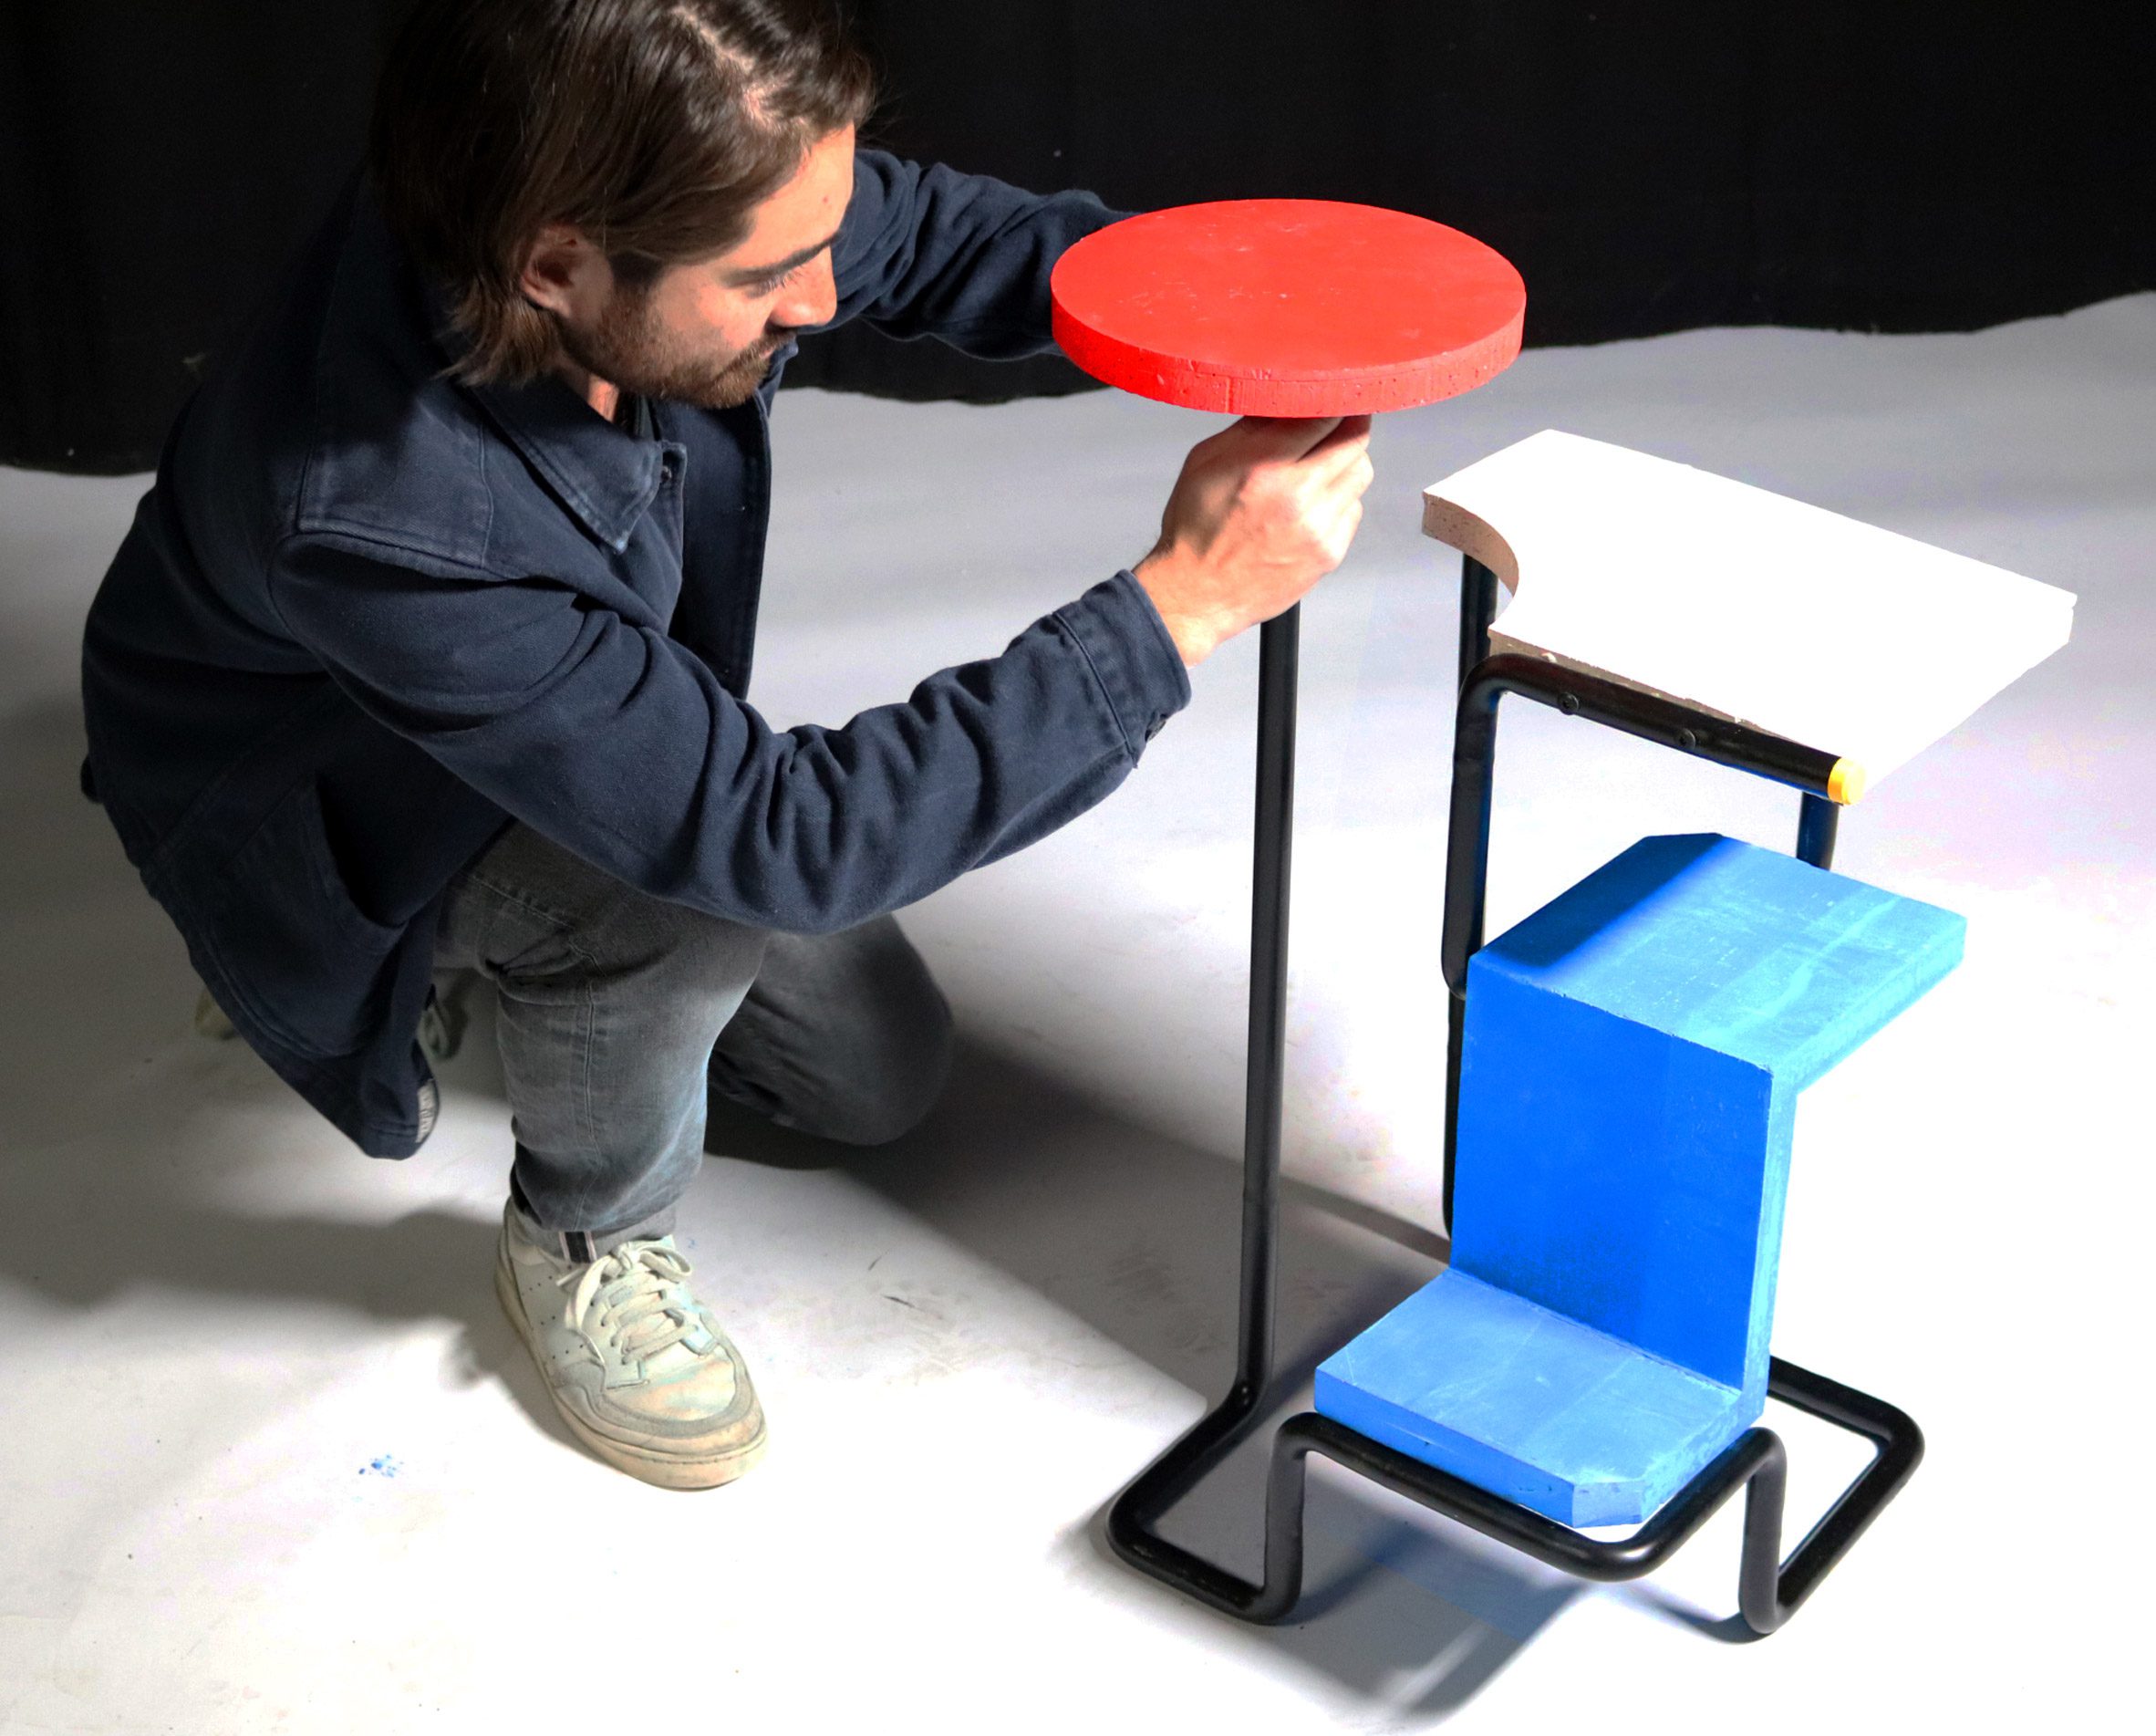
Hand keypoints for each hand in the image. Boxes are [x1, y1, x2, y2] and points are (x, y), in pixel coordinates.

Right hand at [1133, 413, 1374, 666]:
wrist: (1197, 595)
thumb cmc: (1196, 529)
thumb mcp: (1207, 460)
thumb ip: (1252, 427)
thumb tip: (1288, 400)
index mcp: (1264, 466)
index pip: (1326, 415)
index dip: (1335, 399)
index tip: (1333, 395)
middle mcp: (1298, 497)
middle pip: (1356, 440)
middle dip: (1348, 426)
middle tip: (1334, 425)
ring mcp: (1319, 528)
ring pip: (1361, 473)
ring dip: (1345, 462)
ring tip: (1318, 469)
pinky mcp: (1329, 553)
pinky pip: (1354, 510)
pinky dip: (1340, 501)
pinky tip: (1312, 507)